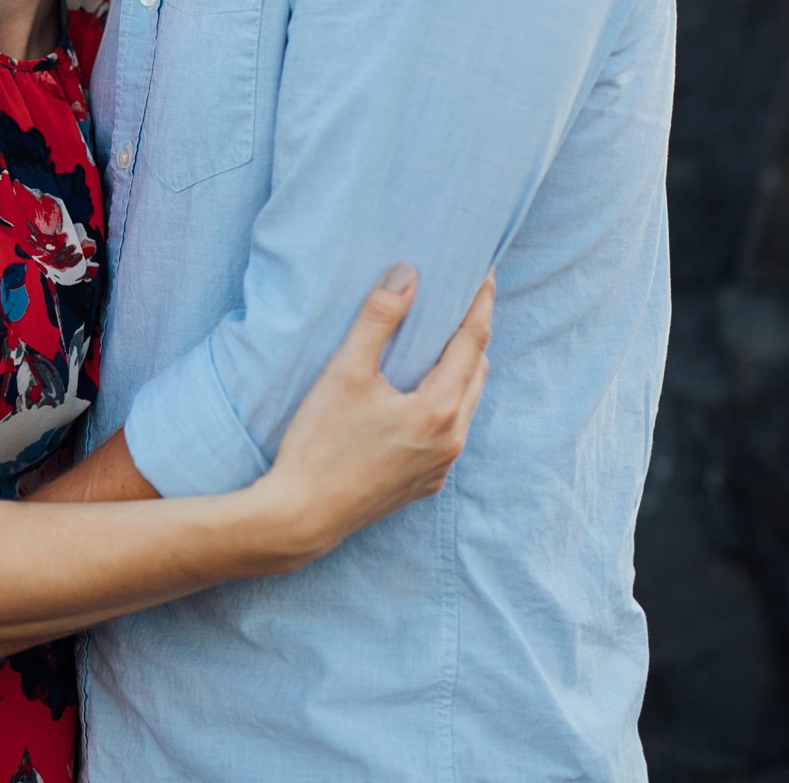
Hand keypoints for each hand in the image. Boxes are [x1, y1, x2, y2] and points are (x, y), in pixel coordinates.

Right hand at [257, 264, 494, 563]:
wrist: (303, 516)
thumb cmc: (320, 442)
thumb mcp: (345, 372)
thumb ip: (378, 319)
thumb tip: (407, 274)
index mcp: (439, 409)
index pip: (473, 341)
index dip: (480, 303)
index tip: (486, 273)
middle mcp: (452, 440)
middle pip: (477, 372)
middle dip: (472, 334)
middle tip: (460, 301)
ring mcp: (441, 466)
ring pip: (466, 404)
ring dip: (460, 370)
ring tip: (440, 342)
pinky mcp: (424, 484)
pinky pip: (449, 433)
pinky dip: (445, 403)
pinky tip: (417, 395)